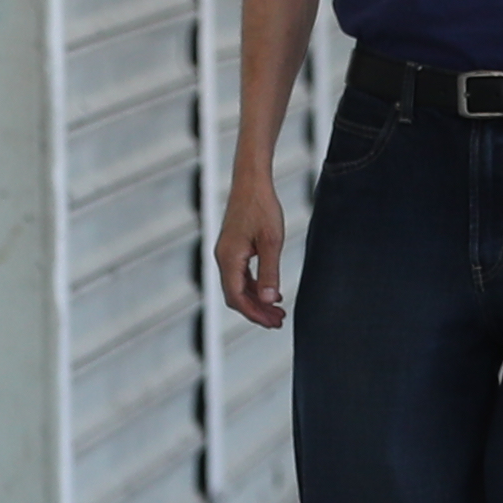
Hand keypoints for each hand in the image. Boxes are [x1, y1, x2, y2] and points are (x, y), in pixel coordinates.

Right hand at [216, 165, 288, 330]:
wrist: (251, 180)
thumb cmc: (262, 206)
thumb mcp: (272, 241)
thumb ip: (270, 272)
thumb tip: (269, 300)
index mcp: (229, 258)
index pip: (236, 297)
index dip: (254, 314)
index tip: (274, 322)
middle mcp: (223, 258)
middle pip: (235, 295)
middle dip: (256, 311)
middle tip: (279, 321)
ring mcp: (226, 252)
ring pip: (238, 286)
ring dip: (256, 300)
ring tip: (278, 311)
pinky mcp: (232, 246)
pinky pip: (240, 275)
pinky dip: (254, 286)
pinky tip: (270, 290)